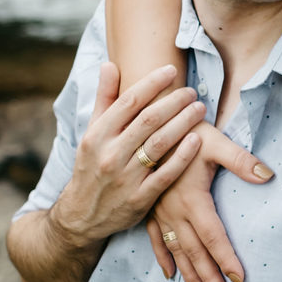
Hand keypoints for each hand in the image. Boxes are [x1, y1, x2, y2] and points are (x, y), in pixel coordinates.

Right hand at [49, 63, 202, 248]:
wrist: (81, 217)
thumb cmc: (92, 166)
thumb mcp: (92, 134)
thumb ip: (104, 100)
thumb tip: (110, 65)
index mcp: (97, 136)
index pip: (128, 102)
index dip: (151, 83)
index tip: (171, 70)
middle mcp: (109, 155)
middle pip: (148, 121)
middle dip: (173, 102)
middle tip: (192, 91)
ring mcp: (124, 178)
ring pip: (159, 144)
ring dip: (183, 123)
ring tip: (200, 109)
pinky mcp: (139, 199)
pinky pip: (165, 174)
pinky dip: (182, 156)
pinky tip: (198, 140)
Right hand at [145, 121, 273, 281]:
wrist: (149, 122)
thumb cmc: (187, 130)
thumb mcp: (216, 142)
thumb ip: (241, 160)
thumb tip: (268, 175)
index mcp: (192, 199)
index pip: (214, 237)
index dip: (226, 260)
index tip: (239, 280)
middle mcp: (173, 211)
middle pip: (195, 251)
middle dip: (209, 276)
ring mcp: (159, 211)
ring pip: (175, 250)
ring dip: (189, 273)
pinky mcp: (149, 207)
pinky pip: (154, 239)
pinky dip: (163, 257)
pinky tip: (169, 273)